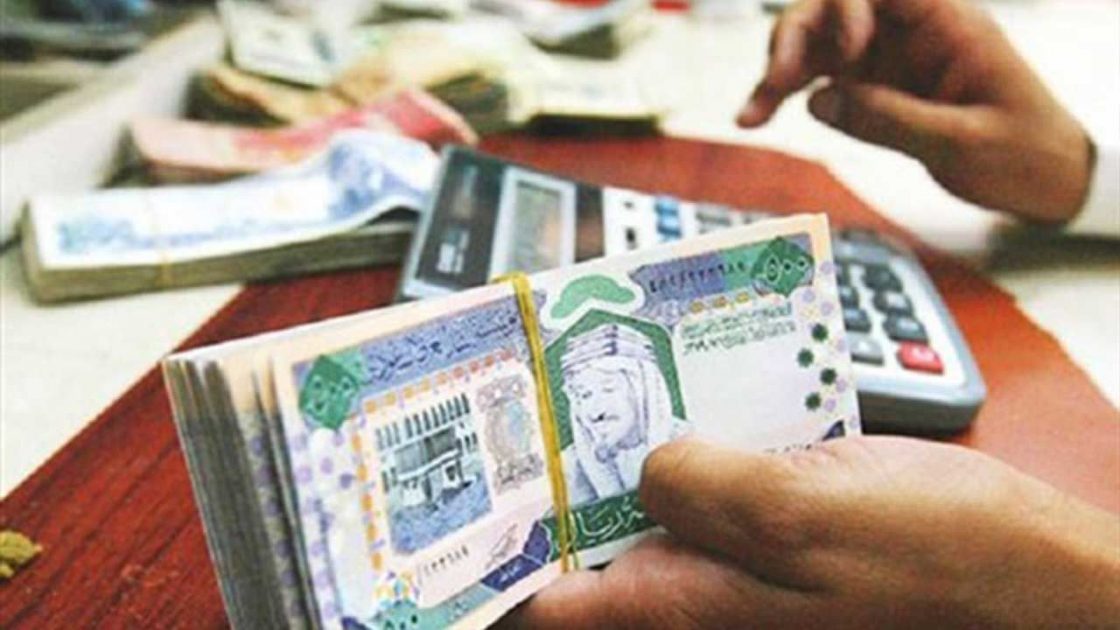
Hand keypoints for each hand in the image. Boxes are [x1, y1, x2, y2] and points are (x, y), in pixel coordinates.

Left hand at [501, 436, 1119, 628]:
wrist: (1034, 579)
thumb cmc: (945, 568)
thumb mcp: (810, 518)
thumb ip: (706, 486)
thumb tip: (639, 460)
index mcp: (679, 606)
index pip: (540, 598)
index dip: (483, 552)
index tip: (445, 488)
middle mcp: (688, 589)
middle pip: (573, 538)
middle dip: (532, 470)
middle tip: (494, 391)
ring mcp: (724, 554)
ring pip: (630, 496)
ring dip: (600, 439)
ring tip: (559, 366)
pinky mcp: (759, 518)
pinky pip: (693, 472)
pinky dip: (672, 427)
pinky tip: (660, 377)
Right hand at [737, 0, 1092, 224]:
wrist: (1046, 180)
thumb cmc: (1023, 152)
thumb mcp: (963, 141)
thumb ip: (891, 119)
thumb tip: (818, 101)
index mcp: (946, 21)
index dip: (846, 8)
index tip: (845, 56)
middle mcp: (909, 30)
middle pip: (833, 9)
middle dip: (794, 38)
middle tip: (775, 83)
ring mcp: (887, 58)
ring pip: (815, 44)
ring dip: (776, 71)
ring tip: (749, 116)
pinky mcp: (872, 88)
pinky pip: (818, 80)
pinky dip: (784, 97)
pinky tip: (756, 118)